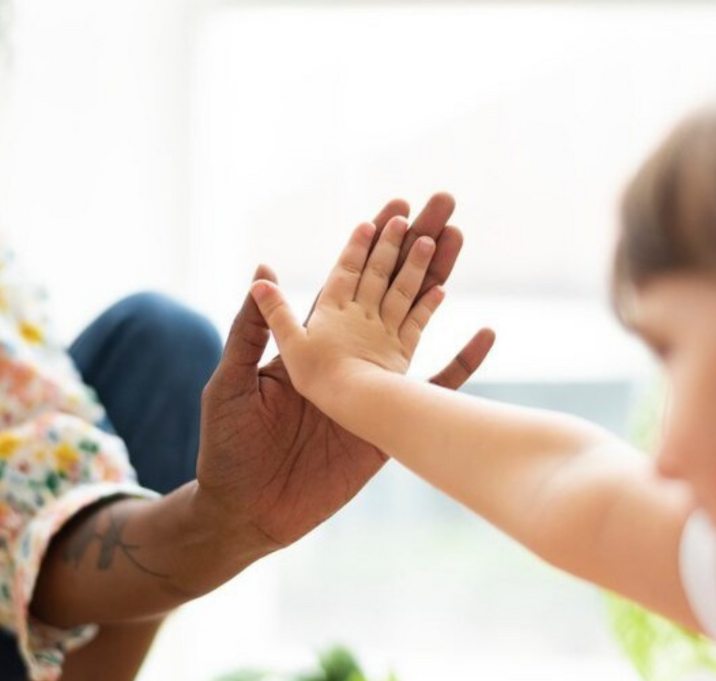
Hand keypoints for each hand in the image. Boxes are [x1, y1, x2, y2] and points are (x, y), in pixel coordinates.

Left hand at [195, 194, 494, 550]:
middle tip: (441, 204)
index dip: (371, 244)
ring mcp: (374, 385)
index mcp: (311, 341)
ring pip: (415, 320)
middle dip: (414, 244)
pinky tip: (487, 333)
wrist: (247, 510)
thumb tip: (263, 273)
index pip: (349, 279)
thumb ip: (252, 330)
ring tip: (459, 241)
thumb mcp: (232, 381)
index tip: (393, 207)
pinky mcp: (390, 423)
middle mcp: (348, 353)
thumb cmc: (228, 444)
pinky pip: (436, 389)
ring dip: (437, 280)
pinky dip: (463, 364)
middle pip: (389, 286)